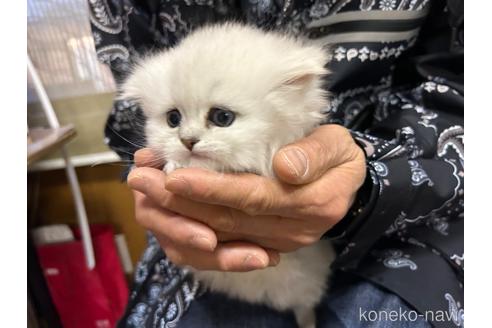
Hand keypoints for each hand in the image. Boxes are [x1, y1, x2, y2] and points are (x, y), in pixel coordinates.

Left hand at [128, 124, 365, 270]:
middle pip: (228, 221)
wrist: (346, 185)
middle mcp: (291, 230)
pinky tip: (164, 217)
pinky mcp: (264, 246)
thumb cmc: (338, 158)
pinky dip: (189, 237)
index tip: (175, 176)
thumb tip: (285, 168)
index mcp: (310, 203)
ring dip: (176, 219)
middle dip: (180, 202)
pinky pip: (221, 250)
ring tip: (143, 195)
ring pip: (219, 238)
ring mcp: (276, 243)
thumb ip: (314, 155)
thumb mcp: (338, 145)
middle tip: (141, 179)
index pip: (253, 197)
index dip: (213, 189)